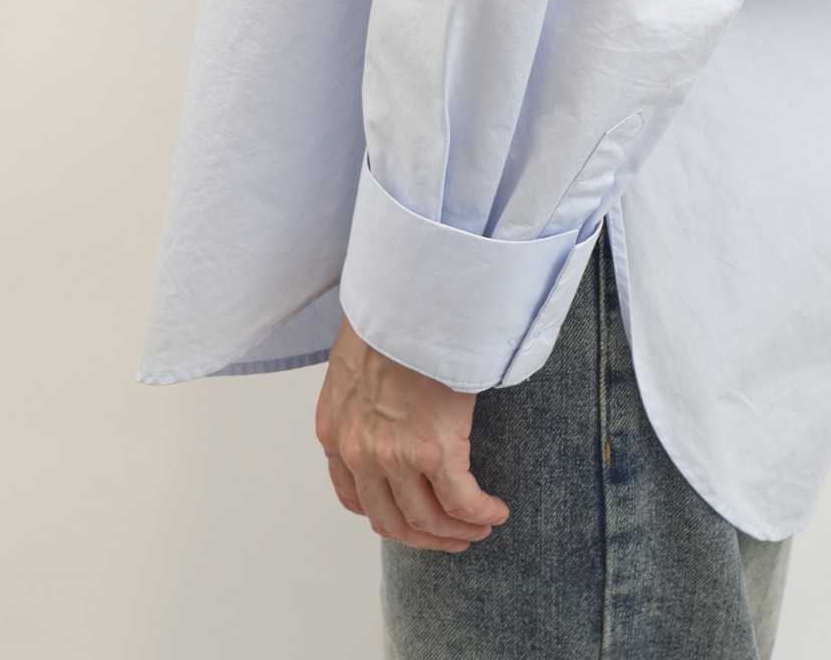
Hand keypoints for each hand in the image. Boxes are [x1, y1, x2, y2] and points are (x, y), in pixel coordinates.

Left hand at [315, 315, 510, 551]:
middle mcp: (359, 452)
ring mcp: (394, 455)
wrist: (407, 292)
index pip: (355, 498)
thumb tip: (386, 400)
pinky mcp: (434, 449)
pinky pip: (461, 500)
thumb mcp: (352, 359)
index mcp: (335, 432)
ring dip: (456, 532)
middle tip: (454, 538)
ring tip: (479, 528)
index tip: (413, 518)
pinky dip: (480, 514)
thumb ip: (360, 393)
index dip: (389, 516)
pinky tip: (495, 511)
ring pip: (427, 520)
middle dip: (426, 537)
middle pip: (392, 521)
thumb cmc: (388, 311)